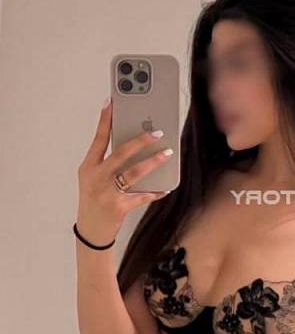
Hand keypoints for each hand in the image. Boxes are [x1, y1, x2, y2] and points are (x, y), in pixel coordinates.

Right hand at [76, 97, 172, 244]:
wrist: (91, 231)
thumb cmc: (95, 199)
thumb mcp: (94, 179)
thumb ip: (108, 162)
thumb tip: (133, 144)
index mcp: (88, 167)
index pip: (98, 140)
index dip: (105, 121)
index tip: (112, 103)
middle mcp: (96, 178)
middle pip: (120, 154)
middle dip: (140, 141)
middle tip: (157, 132)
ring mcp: (107, 193)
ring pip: (134, 173)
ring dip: (153, 162)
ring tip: (168, 153)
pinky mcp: (119, 207)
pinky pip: (142, 196)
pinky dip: (155, 191)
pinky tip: (166, 187)